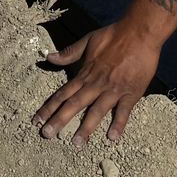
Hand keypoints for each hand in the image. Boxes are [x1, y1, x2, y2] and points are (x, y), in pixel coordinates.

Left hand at [32, 20, 160, 144]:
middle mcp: (96, 84)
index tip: (37, 120)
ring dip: (86, 128)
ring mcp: (113, 89)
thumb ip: (69, 52)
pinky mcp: (131, 92)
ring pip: (96, 111)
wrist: (139, 32)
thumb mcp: (88, 41)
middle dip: (59, 120)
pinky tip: (112, 137)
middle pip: (74, 104)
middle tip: (47, 135)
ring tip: (77, 144)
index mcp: (85, 73)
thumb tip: (49, 57)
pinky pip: (123, 111)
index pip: (63, 93)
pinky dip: (118, 124)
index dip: (49, 107)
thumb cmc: (114, 36)